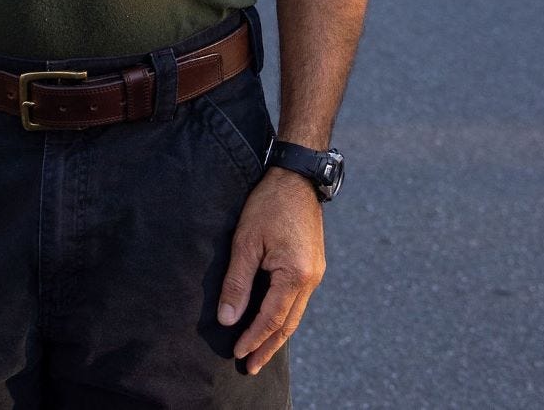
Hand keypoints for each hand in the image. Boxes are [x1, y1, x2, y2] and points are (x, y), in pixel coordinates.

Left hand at [217, 169, 325, 374]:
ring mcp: (315, 272)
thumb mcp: (246, 241)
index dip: (253, 337)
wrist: (297, 176)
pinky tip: (274, 322)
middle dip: (268, 347)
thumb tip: (228, 319)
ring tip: (260, 352)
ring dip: (277, 334)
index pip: (271, 318)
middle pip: (288, 324)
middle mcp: (311, 278)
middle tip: (250, 368)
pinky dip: (285, 315)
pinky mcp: (313, 264)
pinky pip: (299, 299)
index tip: (237, 354)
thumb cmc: (269, 204)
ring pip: (296, 314)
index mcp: (295, 275)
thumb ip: (237, 282)